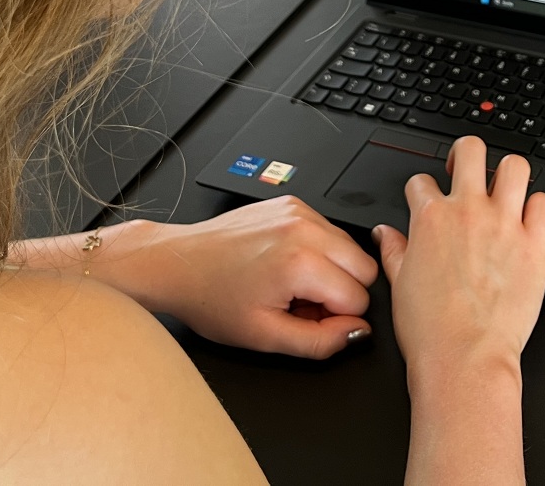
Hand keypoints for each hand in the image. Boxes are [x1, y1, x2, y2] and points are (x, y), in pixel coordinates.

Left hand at [100, 197, 380, 358]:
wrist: (179, 263)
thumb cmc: (212, 299)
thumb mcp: (265, 337)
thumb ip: (320, 342)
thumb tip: (357, 333)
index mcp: (301, 262)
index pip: (359, 298)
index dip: (337, 318)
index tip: (307, 318)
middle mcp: (305, 228)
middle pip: (366, 267)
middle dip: (342, 291)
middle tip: (302, 303)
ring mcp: (300, 210)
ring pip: (352, 247)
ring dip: (331, 270)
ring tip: (291, 283)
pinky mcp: (293, 202)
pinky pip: (329, 231)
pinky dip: (318, 251)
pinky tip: (285, 264)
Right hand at [373, 137, 544, 385]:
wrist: (464, 358)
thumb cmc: (431, 331)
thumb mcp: (398, 285)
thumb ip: (394, 250)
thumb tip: (385, 233)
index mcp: (431, 219)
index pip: (421, 181)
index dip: (422, 190)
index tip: (428, 201)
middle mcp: (469, 212)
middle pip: (470, 149)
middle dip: (464, 154)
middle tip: (466, 172)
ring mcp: (505, 225)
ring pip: (515, 166)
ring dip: (508, 174)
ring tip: (503, 190)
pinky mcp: (536, 245)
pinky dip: (539, 207)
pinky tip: (529, 220)